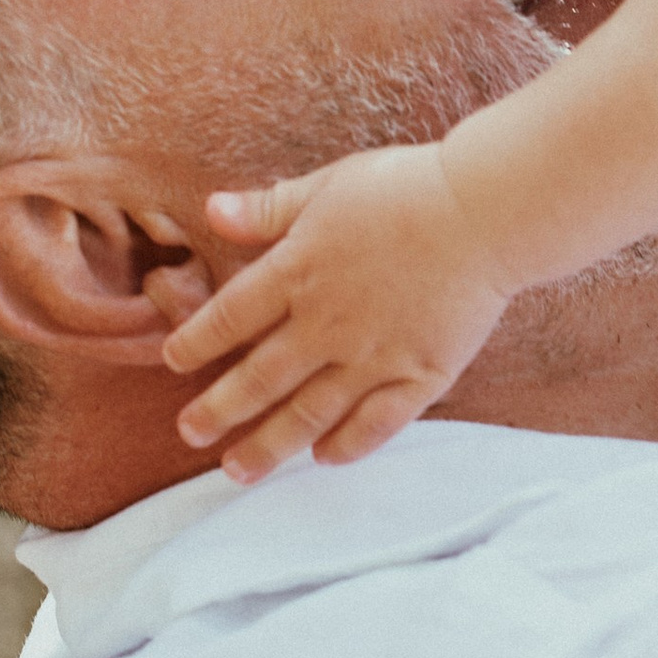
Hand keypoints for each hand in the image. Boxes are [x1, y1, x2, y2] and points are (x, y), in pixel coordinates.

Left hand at [160, 143, 516, 473]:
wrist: (485, 212)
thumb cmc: (406, 188)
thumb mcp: (327, 185)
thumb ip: (268, 209)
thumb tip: (211, 210)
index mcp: (298, 271)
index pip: (230, 317)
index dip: (197, 342)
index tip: (173, 363)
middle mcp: (326, 323)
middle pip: (260, 377)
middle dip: (219, 410)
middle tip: (189, 434)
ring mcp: (373, 355)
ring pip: (309, 412)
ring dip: (269, 445)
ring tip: (238, 471)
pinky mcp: (420, 373)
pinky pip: (376, 422)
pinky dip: (348, 445)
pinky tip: (324, 459)